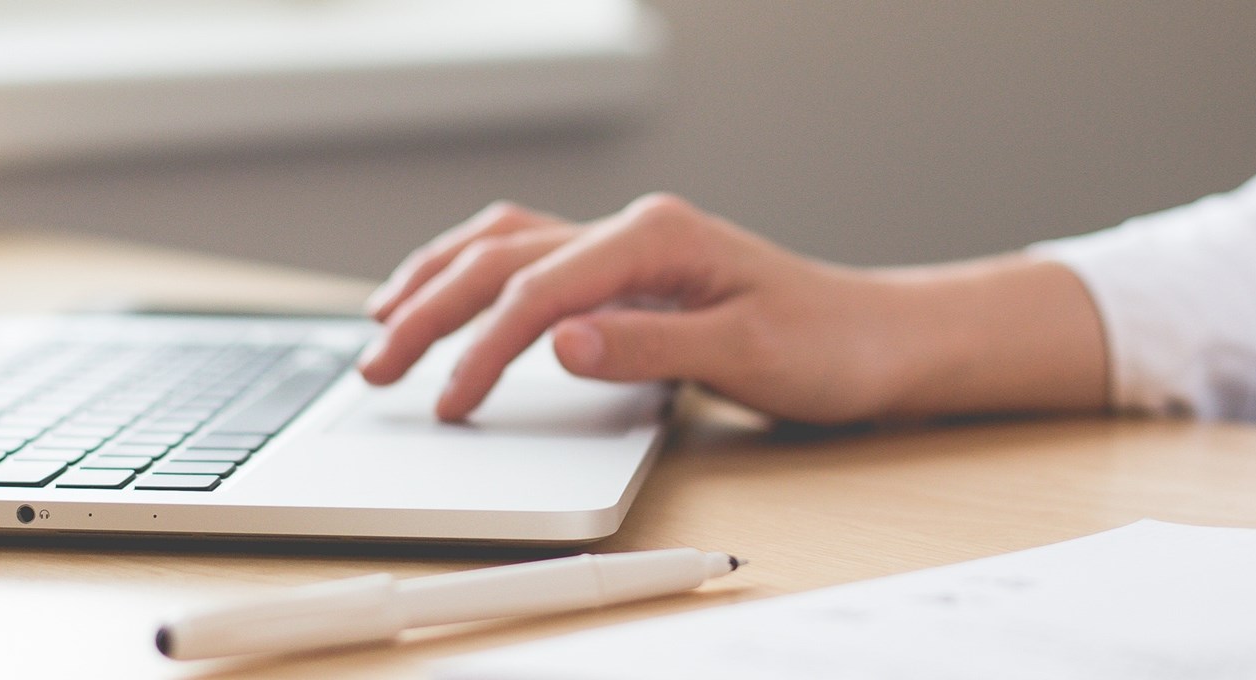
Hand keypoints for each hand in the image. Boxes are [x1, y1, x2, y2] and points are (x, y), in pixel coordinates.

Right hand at [357, 193, 1109, 422]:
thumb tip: (559, 342)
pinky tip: (447, 296)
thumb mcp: (746, 355)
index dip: (482, 349)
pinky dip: (475, 275)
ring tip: (381, 323)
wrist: (878, 339)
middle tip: (377, 369)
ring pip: (504, 245)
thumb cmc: (826, 345)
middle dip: (428, 311)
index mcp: (656, 239)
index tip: (449, 403)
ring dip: (437, 280)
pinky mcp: (628, 272)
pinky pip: (529, 257)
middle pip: (502, 259)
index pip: (538, 290)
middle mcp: (634, 230)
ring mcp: (628, 246)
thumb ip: (648, 347)